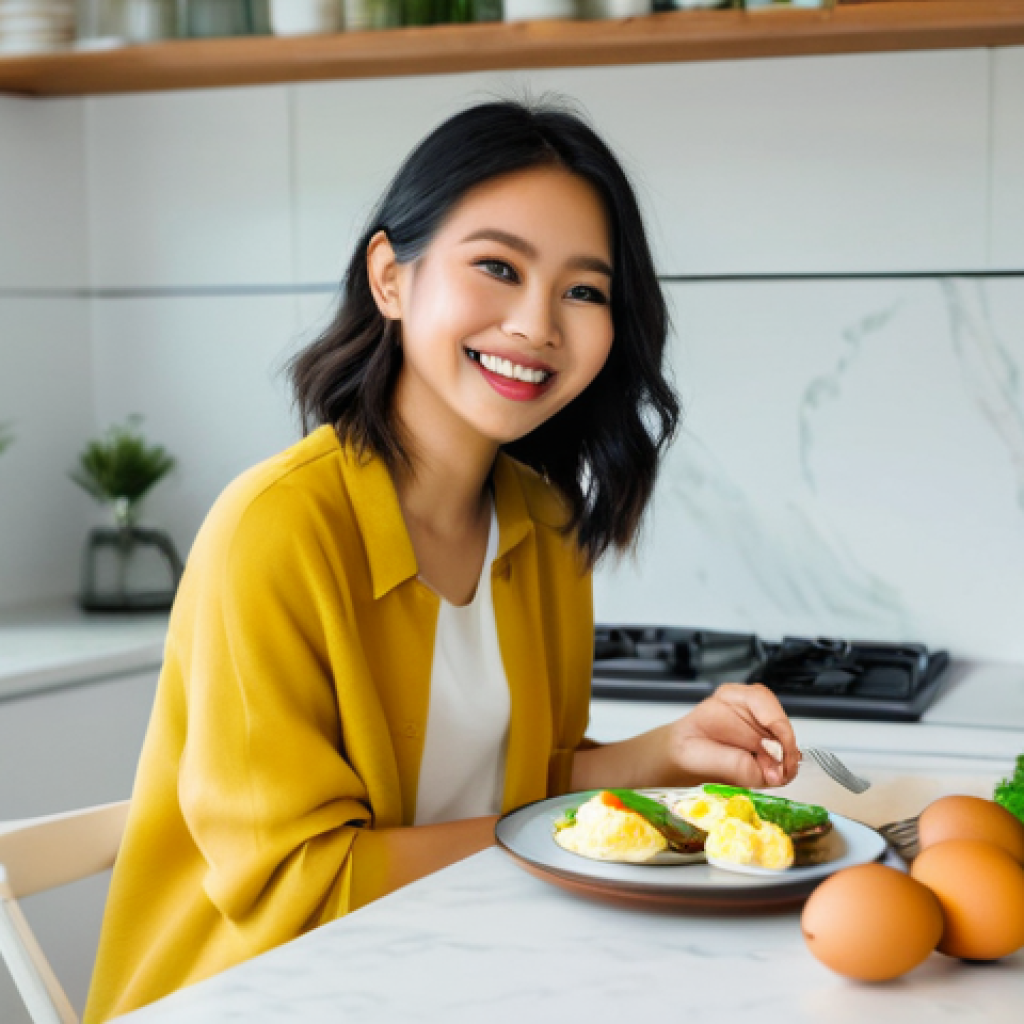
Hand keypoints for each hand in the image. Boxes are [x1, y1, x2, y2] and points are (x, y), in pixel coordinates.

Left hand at [570, 682, 799, 793]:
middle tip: (775, 777)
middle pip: (781, 727)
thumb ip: (729, 762)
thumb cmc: (685, 747)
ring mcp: (761, 726)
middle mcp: (750, 708)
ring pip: (786, 745)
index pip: (764, 701)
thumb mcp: (696, 754)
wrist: (682, 757)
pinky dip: (779, 772)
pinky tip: (767, 779)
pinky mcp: (767, 745)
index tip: (779, 756)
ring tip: (768, 779)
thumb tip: (764, 773)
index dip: (777, 729)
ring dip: (782, 766)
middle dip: (782, 755)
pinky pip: (783, 758)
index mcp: (730, 697)